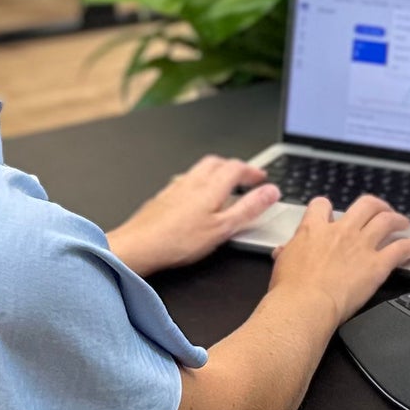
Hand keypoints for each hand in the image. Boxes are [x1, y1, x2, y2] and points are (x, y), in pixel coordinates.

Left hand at [105, 154, 278, 275]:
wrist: (138, 247)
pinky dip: (197, 182)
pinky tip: (194, 197)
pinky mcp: (162, 198)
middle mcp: (192, 182)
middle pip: (216, 162)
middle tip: (245, 178)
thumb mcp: (223, 228)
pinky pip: (184, 181)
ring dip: (215, 172)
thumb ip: (249, 209)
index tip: (262, 179)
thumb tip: (271, 192)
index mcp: (210, 187)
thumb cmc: (177, 241)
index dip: (252, 171)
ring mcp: (174, 188)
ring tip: (223, 185)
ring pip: (199, 170)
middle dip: (233, 167)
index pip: (236, 168)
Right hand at [269, 195, 409, 324]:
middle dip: (376, 204)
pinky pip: (402, 249)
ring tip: (404, 222)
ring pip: (386, 220)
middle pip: (364, 205)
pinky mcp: (376, 264)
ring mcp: (361, 246)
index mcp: (314, 229)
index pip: (323, 205)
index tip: (333, 214)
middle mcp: (341, 231)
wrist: (304, 305)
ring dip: (398, 219)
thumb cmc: (290, 290)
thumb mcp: (282, 264)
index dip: (329, 208)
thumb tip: (283, 250)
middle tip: (381, 210)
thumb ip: (287, 252)